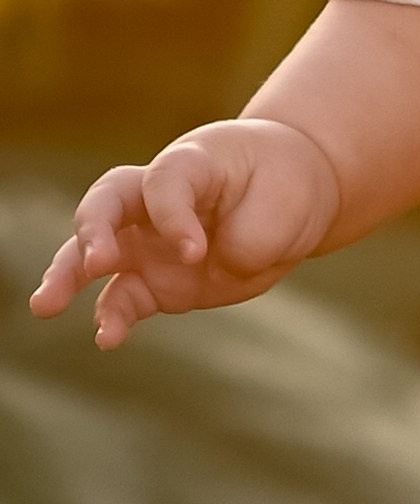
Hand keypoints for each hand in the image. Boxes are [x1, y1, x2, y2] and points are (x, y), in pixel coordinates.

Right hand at [30, 121, 344, 348]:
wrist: (291, 195)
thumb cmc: (282, 182)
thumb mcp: (283, 202)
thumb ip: (248, 237)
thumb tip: (201, 268)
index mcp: (187, 164)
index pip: (162, 184)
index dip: (172, 217)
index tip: (196, 250)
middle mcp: (154, 202)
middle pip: (105, 206)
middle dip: (91, 234)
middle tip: (92, 263)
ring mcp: (150, 242)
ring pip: (94, 255)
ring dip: (67, 278)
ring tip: (46, 304)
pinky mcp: (156, 280)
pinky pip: (124, 298)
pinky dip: (112, 318)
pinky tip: (107, 338)